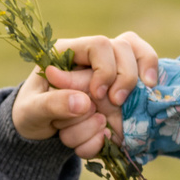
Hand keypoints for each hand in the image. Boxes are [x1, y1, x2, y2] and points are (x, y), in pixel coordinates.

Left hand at [11, 30, 159, 157]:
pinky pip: (146, 82)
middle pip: (125, 50)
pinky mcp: (123, 92)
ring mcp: (111, 74)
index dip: (104, 69)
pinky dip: (147, 94)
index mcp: (67, 53)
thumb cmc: (32, 115)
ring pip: (139, 64)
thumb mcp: (32, 111)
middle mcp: (93, 59)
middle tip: (113, 102)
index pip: (99, 46)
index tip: (96, 95)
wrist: (41, 133)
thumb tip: (83, 103)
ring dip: (133, 91)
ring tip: (117, 115)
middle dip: (124, 79)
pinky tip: (146, 97)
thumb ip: (52, 105)